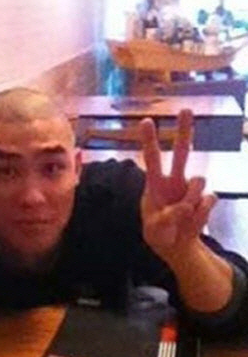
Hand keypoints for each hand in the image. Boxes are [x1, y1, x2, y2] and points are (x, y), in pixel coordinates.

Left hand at [139, 109, 216, 263]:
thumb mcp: (155, 229)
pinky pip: (209, 200)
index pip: (152, 159)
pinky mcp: (205, 200)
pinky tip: (192, 222)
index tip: (147, 121)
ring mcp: (191, 189)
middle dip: (184, 130)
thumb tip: (186, 205)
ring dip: (191, 198)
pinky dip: (201, 214)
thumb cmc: (159, 234)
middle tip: (185, 109)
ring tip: (182, 217)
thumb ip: (167, 217)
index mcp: (155, 185)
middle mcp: (174, 181)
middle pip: (182, 151)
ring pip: (199, 180)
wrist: (177, 247)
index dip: (149, 140)